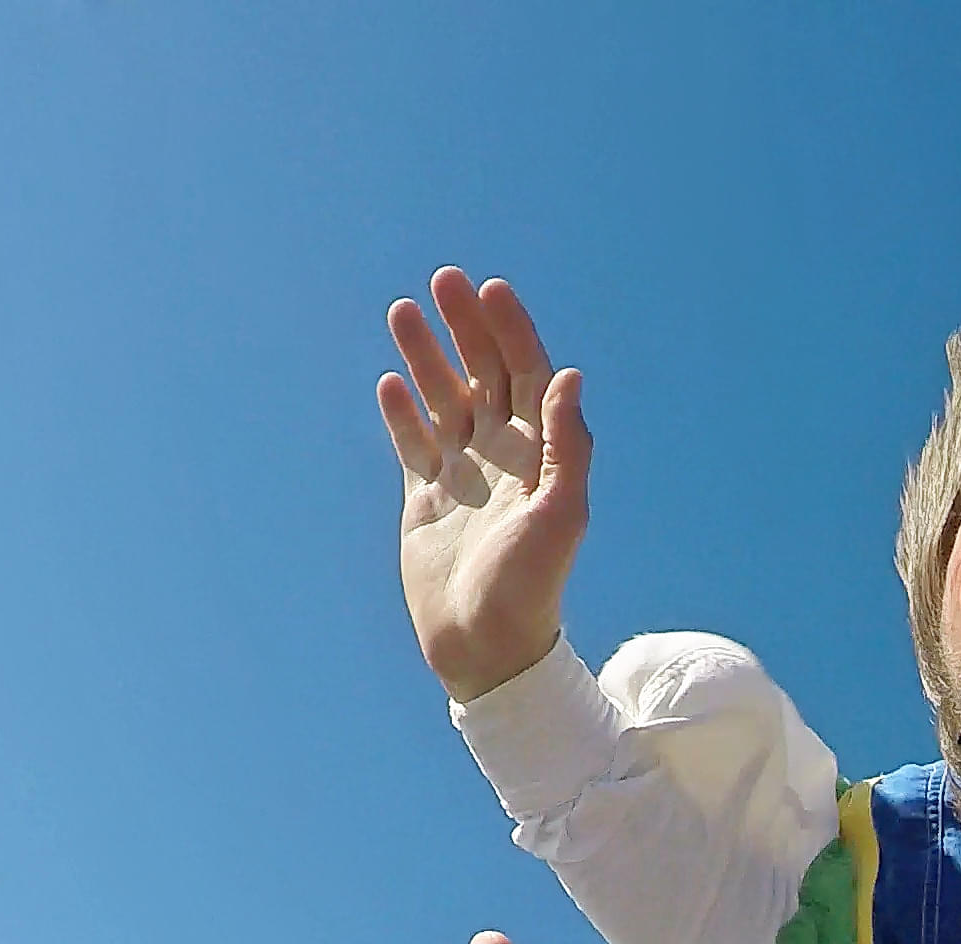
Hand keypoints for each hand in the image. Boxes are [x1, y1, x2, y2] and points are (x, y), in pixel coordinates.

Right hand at [379, 270, 592, 704]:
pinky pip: (413, 443)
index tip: (489, 290)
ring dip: (426, 356)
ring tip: (402, 311)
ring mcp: (463, 475)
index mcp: (539, 455)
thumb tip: (570, 377)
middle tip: (442, 280)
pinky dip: (403, 412)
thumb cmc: (532, 586)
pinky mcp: (428, 500)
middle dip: (465, 327)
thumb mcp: (561, 514)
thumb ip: (567, 445)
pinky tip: (390, 381)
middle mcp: (503, 457)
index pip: (528, 375)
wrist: (487, 646)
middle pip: (485, 374)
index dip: (511, 331)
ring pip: (443, 399)